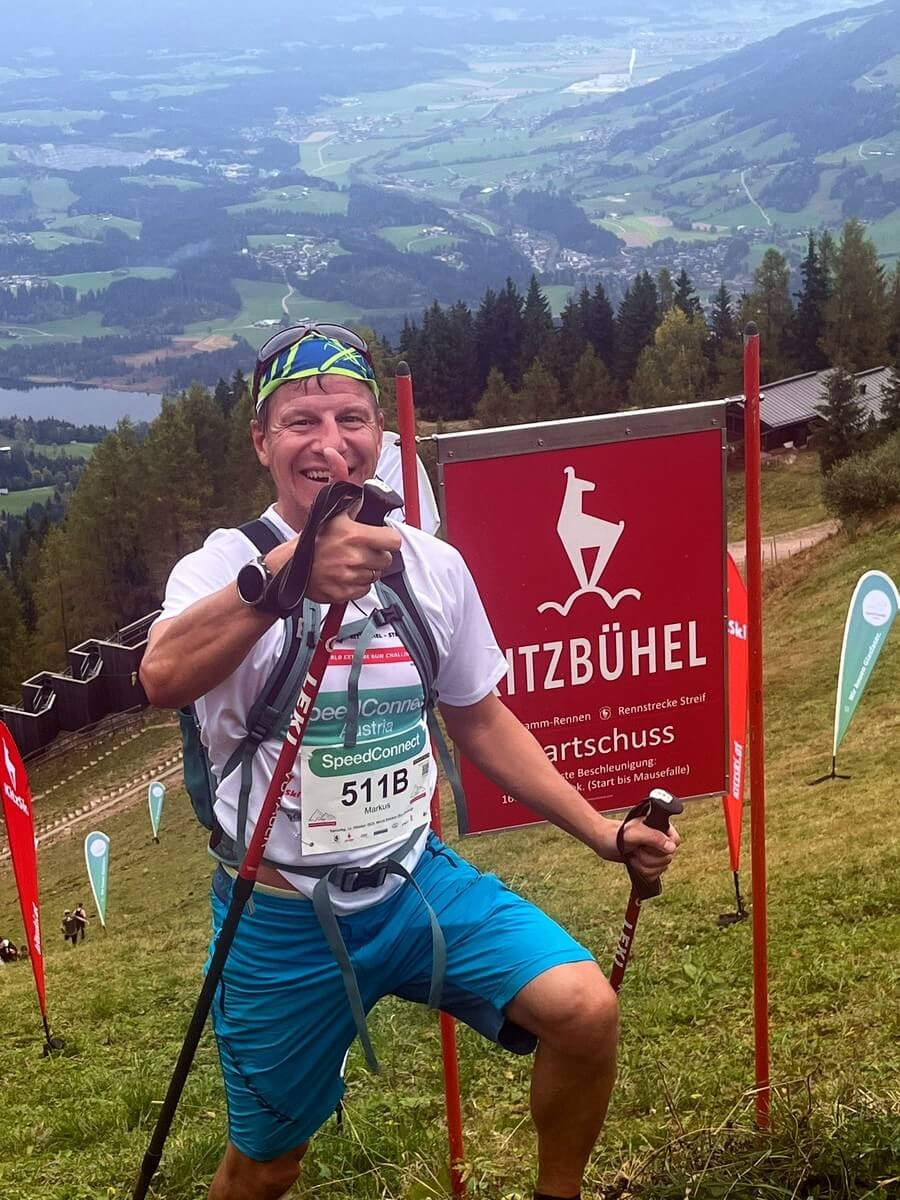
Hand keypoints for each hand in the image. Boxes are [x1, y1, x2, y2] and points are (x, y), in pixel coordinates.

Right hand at [305, 452, 399, 602]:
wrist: (287, 567)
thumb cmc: (310, 537)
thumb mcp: (327, 506)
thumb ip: (339, 480)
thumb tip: (332, 454)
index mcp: (355, 535)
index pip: (393, 541)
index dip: (387, 539)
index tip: (379, 537)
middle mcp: (355, 557)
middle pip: (385, 560)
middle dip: (376, 554)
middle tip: (360, 549)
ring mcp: (350, 577)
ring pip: (374, 575)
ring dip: (365, 569)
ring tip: (349, 561)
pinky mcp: (345, 593)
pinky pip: (363, 589)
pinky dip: (356, 584)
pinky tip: (344, 574)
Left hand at [615, 818, 680, 882]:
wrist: (603, 841)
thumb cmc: (616, 834)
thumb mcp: (635, 833)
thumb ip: (654, 837)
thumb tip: (671, 848)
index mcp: (660, 828)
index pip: (675, 841)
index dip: (664, 848)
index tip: (648, 846)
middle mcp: (660, 840)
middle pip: (667, 858)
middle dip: (649, 859)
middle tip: (636, 850)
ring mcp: (654, 852)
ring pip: (661, 868)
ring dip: (644, 866)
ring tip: (633, 856)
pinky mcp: (648, 863)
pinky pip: (655, 875)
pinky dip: (644, 873)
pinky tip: (634, 864)